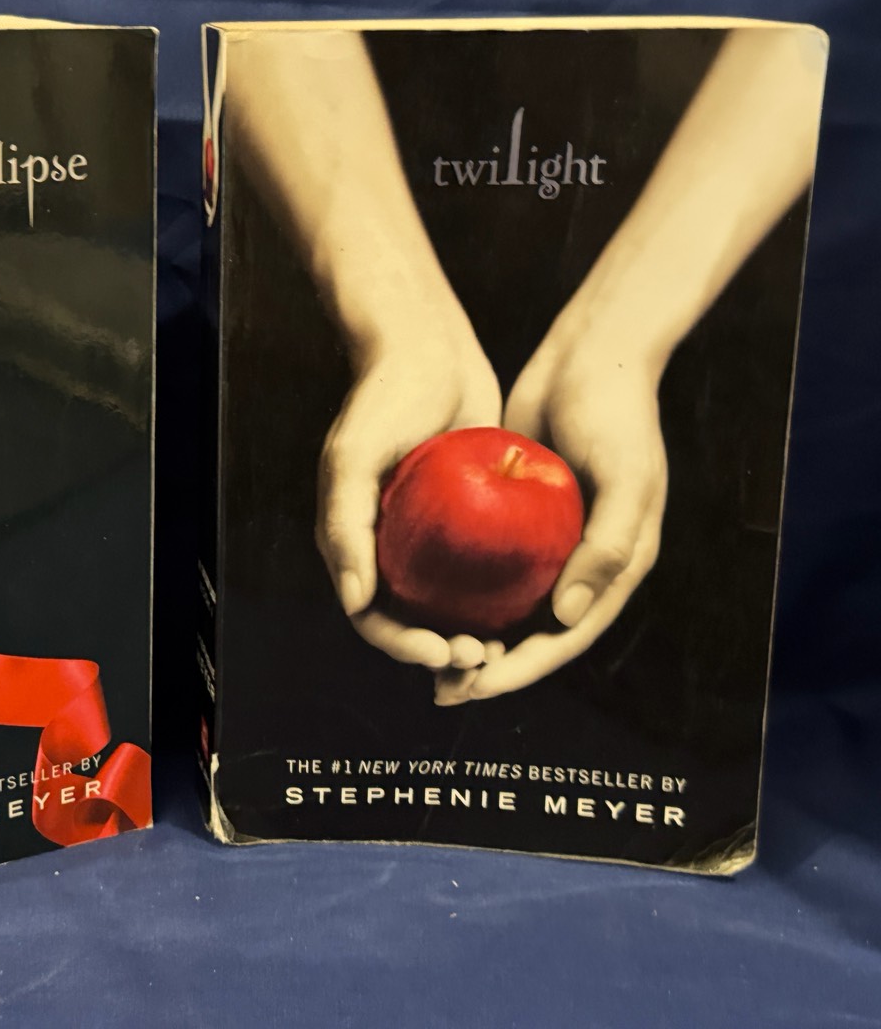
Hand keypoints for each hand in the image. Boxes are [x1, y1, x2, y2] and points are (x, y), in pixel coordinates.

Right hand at [316, 294, 502, 673]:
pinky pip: (487, 569)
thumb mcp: (354, 458)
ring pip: (454, 606)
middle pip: (415, 622)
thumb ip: (345, 527)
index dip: (404, 646)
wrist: (428, 347)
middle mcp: (391, 548)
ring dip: (475, 634)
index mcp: (356, 544)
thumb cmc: (383, 397)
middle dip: (445, 651)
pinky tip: (534, 604)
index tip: (444, 651)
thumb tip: (356, 601)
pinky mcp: (471, 519)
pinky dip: (502, 594)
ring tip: (507, 646)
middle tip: (484, 656)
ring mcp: (432, 536)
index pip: (374, 617)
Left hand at [435, 333, 666, 704]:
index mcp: (616, 570)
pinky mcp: (516, 517)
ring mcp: (548, 542)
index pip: (565, 639)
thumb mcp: (626, 480)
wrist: (591, 357)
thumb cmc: (618, 415)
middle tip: (441, 689)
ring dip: (470, 636)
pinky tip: (419, 602)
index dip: (522, 670)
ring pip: (505, 607)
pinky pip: (485, 565)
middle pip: (532, 635)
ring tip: (426, 660)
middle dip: (489, 668)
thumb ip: (606, 549)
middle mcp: (582, 565)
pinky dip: (459, 590)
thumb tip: (566, 619)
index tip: (475, 686)